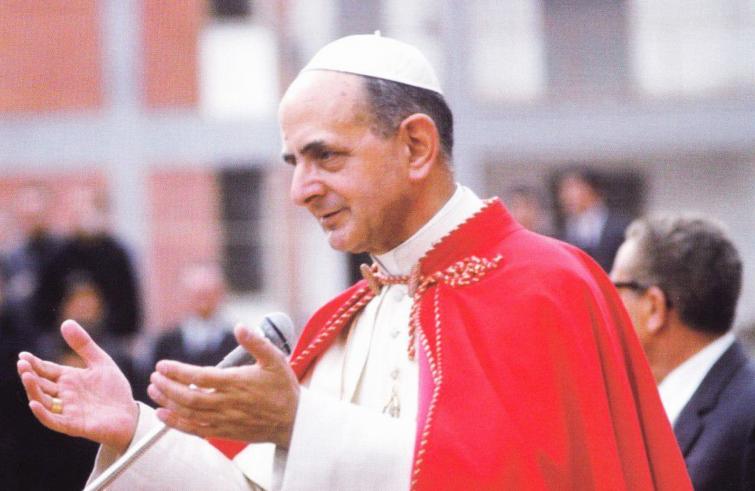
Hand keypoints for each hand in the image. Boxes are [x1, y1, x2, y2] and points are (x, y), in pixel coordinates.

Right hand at [17, 320, 138, 452]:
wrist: (130, 414)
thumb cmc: (114, 390)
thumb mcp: (100, 362)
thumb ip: (84, 344)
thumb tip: (66, 322)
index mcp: (69, 379)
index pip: (46, 370)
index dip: (34, 363)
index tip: (23, 355)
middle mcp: (65, 395)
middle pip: (41, 385)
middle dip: (30, 375)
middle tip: (22, 364)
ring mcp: (68, 410)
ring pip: (44, 401)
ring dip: (33, 390)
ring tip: (26, 376)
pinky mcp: (75, 424)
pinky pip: (54, 420)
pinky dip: (43, 413)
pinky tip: (34, 403)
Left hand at [148, 324, 299, 447]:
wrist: (293, 421)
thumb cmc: (283, 388)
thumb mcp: (275, 359)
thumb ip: (256, 342)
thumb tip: (239, 327)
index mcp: (238, 383)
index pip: (200, 377)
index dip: (178, 371)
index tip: (162, 365)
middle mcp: (228, 403)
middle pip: (189, 396)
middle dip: (168, 386)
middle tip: (155, 377)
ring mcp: (225, 419)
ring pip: (189, 413)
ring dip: (168, 402)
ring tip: (153, 391)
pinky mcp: (224, 431)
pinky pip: (195, 429)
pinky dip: (177, 423)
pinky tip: (164, 414)